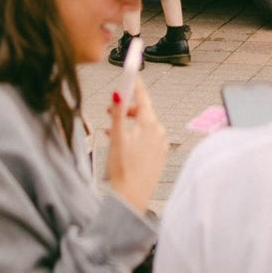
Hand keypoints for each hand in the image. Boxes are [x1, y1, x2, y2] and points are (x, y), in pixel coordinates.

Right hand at [105, 78, 167, 214]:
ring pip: (144, 126)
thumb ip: (117, 113)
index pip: (143, 97)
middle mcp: (159, 132)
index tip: (131, 73)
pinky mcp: (159, 156)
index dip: (135, 84)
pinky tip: (124, 144)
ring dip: (129, 124)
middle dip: (127, 109)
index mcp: (150, 124)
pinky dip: (136, 136)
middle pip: (143, 111)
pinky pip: (148, 139)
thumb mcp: (116, 137)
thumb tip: (118, 92)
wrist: (130, 198)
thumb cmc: (122, 169)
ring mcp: (161, 145)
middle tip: (110, 110)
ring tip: (112, 131)